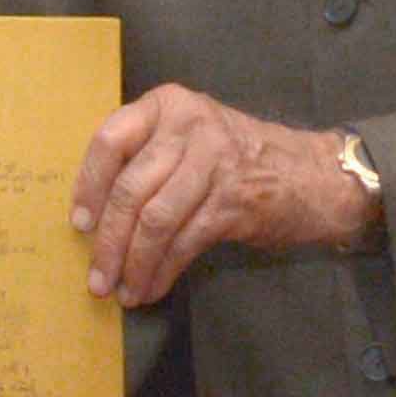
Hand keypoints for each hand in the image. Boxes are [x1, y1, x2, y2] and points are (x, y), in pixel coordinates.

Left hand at [73, 88, 377, 303]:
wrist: (315, 175)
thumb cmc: (242, 159)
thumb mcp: (192, 137)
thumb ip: (149, 156)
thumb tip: (98, 215)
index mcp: (169, 105)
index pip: (110, 141)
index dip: (89, 187)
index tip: (80, 225)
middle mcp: (190, 126)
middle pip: (131, 189)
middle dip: (108, 242)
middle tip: (97, 278)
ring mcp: (215, 162)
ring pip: (155, 220)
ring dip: (134, 264)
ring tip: (124, 291)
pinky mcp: (234, 200)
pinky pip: (184, 242)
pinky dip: (163, 271)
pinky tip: (152, 288)